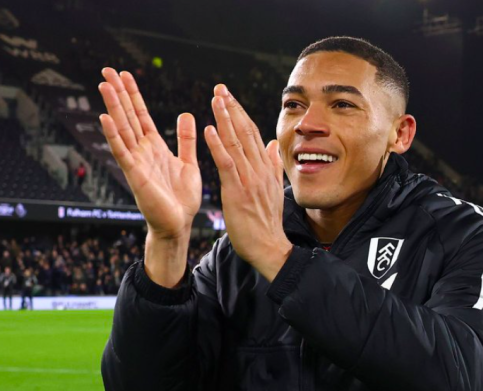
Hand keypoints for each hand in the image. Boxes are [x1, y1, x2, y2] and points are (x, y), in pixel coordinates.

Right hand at [98, 68, 201, 285]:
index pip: (141, 115)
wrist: (178, 225)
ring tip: (103, 85)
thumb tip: (187, 114)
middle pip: (128, 116)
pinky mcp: (135, 175)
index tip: (125, 75)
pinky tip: (105, 118)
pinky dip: (114, 135)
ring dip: (113, 107)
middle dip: (118, 93)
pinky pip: (123, 152)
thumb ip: (185, 139)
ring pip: (122, 129)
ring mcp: (136, 162)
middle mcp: (142, 152)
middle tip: (106, 69)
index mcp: (155, 147)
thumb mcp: (187, 162)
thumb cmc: (181, 198)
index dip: (133, 95)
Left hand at [204, 84, 291, 280]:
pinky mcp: (237, 191)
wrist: (268, 247)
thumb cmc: (266, 224)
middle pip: (245, 133)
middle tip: (220, 88)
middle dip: (232, 109)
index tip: (230, 98)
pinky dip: (218, 145)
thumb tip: (272, 145)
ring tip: (215, 99)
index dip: (240, 114)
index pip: (252, 135)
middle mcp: (259, 170)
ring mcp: (249, 179)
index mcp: (266, 169)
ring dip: (225, 119)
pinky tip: (209, 129)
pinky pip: (227, 164)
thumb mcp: (274, 191)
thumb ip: (272, 166)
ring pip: (236, 143)